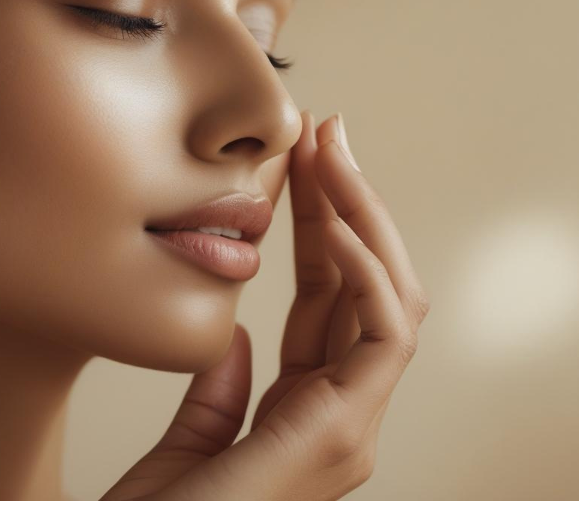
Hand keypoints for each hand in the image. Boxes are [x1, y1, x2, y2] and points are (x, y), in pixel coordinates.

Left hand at [102, 111, 429, 499]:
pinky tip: (333, 224)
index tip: (303, 161)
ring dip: (365, 220)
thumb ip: (219, 395)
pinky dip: (368, 274)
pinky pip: (383, 337)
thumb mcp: (187, 447)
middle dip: (351, 205)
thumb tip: (236, 336)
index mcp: (304, 411)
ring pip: (391, 300)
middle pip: (364, 287)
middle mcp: (340, 416)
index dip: (320, 225)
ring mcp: (350, 427)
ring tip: (335, 154)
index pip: (326, 299)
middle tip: (330, 132)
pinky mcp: (343, 434)